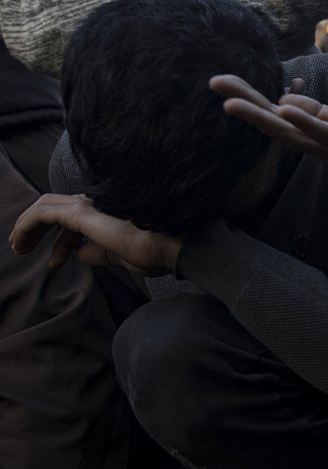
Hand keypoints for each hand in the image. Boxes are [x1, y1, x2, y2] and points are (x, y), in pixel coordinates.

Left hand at [10, 193, 182, 275]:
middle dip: (36, 228)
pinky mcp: (80, 213)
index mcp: (108, 213)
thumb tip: (79, 254)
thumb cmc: (155, 253)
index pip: (74, 222)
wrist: (170, 246)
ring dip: (26, 226)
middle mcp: (97, 204)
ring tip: (17, 246)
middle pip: (55, 208)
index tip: (55, 264)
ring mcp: (89, 206)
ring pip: (44, 207)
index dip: (61, 244)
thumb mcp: (121, 257)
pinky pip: (43, 215)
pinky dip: (27, 226)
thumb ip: (99, 254)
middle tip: (23, 248)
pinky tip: (20, 240)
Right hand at [211, 74, 327, 194]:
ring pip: (293, 134)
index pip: (278, 116)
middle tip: (214, 84)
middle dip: (244, 105)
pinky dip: (306, 122)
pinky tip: (285, 109)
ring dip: (263, 117)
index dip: (250, 100)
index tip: (223, 83)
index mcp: (319, 137)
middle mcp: (323, 147)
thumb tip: (283, 100)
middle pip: (275, 126)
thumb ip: (319, 113)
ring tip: (232, 104)